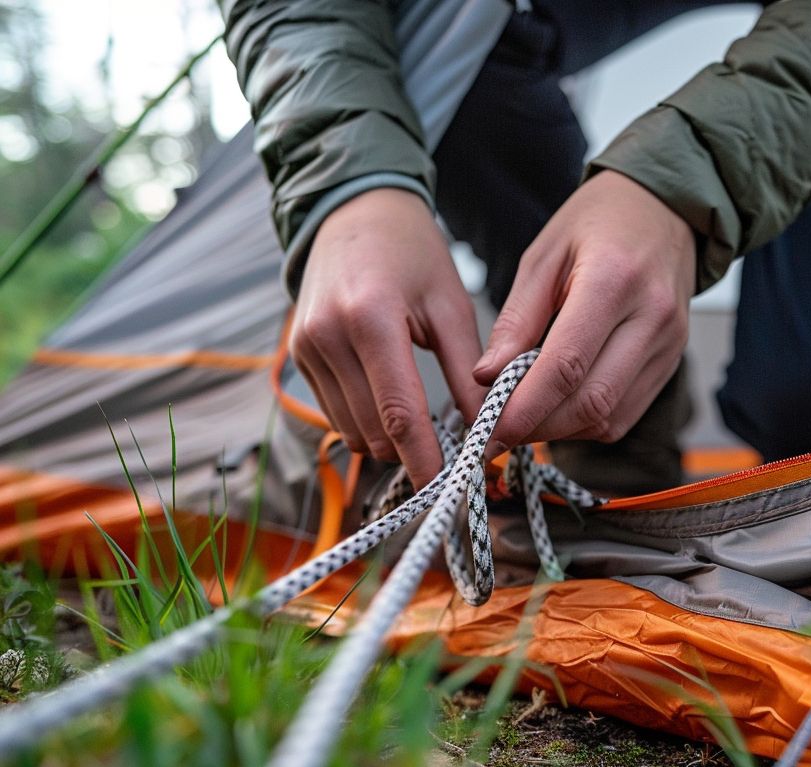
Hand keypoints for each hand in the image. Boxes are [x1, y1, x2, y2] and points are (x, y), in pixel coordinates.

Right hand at [291, 188, 487, 488]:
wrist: (353, 212)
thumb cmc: (412, 253)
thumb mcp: (451, 305)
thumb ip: (468, 371)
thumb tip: (488, 429)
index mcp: (371, 318)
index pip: (399, 412)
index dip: (425, 459)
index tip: (450, 486)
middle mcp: (328, 336)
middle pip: (373, 430)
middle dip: (412, 453)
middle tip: (453, 454)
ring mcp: (305, 348)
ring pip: (351, 431)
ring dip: (389, 440)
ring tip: (425, 425)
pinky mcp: (297, 356)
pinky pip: (335, 414)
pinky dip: (367, 422)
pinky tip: (393, 403)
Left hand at [472, 170, 694, 452]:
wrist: (664, 210)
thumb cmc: (599, 223)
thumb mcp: (544, 256)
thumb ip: (516, 320)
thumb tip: (486, 377)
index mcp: (614, 279)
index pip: (568, 364)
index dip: (526, 407)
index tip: (492, 428)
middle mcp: (652, 316)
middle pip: (592, 401)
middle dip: (540, 426)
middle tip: (500, 430)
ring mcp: (669, 343)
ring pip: (610, 416)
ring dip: (562, 430)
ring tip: (526, 417)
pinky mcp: (672, 361)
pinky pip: (626, 413)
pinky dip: (587, 422)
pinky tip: (560, 407)